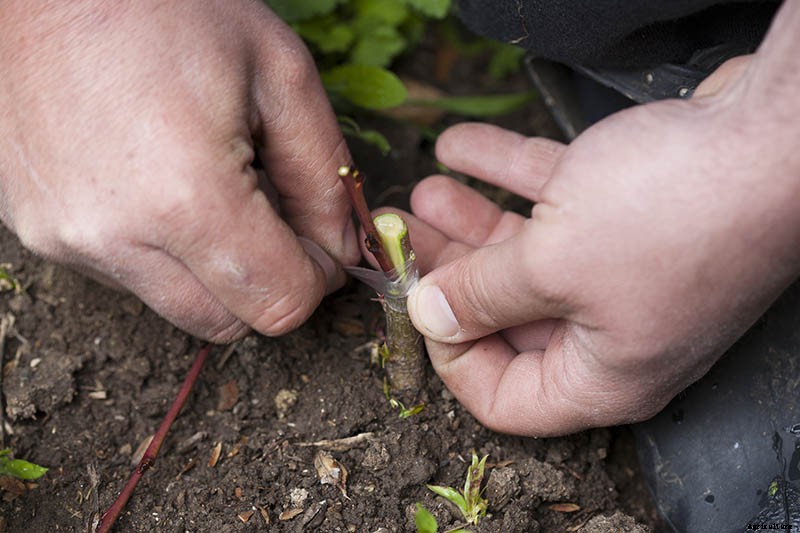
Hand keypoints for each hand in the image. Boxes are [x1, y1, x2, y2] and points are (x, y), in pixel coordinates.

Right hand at [0, 1, 357, 341]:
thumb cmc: (167, 6)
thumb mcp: (279, 74)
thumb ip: (324, 176)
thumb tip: (339, 248)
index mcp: (186, 198)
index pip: (277, 304)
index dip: (314, 280)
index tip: (318, 244)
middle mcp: (115, 237)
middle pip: (226, 321)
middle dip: (266, 284)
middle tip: (274, 218)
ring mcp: (65, 239)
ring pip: (175, 303)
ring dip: (211, 270)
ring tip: (210, 187)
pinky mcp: (36, 230)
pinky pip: (124, 273)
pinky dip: (159, 250)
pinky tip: (159, 184)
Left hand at [388, 57, 799, 435]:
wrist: (775, 133)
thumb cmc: (674, 215)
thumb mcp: (552, 266)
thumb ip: (481, 296)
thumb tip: (428, 315)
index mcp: (602, 376)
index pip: (504, 398)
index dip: (451, 357)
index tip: (417, 304)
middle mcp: (613, 332)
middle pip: (507, 316)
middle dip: (450, 273)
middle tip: (403, 238)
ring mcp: (624, 272)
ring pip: (528, 256)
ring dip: (472, 222)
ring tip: (420, 192)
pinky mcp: (633, 214)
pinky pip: (557, 202)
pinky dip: (507, 175)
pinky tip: (457, 146)